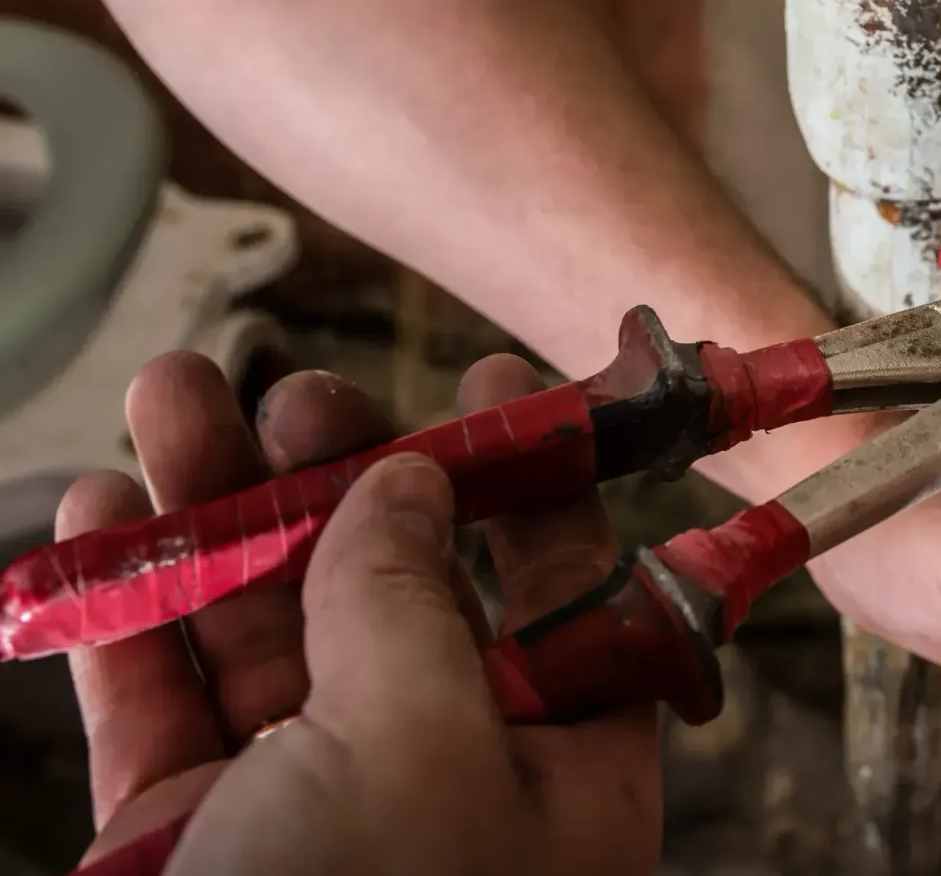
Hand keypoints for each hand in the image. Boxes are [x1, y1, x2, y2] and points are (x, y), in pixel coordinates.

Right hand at [64, 352, 658, 873]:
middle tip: (290, 389)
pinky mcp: (189, 842)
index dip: (529, 483)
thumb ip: (404, 603)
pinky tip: (101, 517)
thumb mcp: (417, 746)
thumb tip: (402, 486)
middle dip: (337, 478)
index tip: (486, 383)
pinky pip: (163, 704)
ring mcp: (308, 810)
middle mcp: (444, 781)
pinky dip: (130, 612)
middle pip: (396, 591)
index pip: (566, 590)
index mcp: (560, 767)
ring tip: (172, 398)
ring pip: (264, 629)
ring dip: (214, 512)